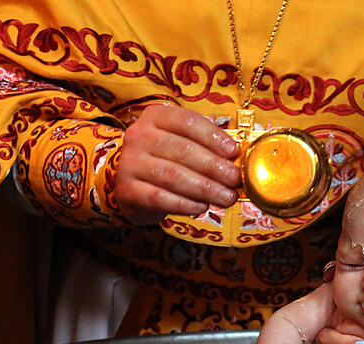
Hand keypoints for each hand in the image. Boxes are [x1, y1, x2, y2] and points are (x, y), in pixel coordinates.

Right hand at [115, 104, 241, 224]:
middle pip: (183, 150)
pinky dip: (185, 204)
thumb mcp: (179, 142)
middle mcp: (139, 136)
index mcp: (155, 117)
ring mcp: (130, 163)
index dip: (213, 136)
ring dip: (205, 188)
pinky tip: (202, 207)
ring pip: (174, 175)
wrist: (130, 184)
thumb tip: (235, 158)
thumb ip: (203, 145)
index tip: (233, 151)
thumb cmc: (163, 160)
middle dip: (214, 167)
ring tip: (226, 197)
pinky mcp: (127, 189)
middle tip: (235, 179)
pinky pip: (160, 197)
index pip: (187, 122)